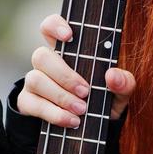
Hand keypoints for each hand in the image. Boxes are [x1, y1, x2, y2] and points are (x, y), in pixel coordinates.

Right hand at [18, 13, 135, 125]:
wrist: (93, 127)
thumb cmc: (105, 99)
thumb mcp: (121, 92)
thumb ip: (124, 82)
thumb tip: (112, 76)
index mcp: (68, 50)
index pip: (50, 26)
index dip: (54, 26)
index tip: (68, 36)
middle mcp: (48, 63)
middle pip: (41, 55)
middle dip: (64, 75)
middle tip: (85, 91)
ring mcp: (35, 81)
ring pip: (35, 79)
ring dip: (60, 96)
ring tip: (81, 109)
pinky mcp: (28, 102)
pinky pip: (31, 104)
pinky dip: (53, 114)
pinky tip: (71, 121)